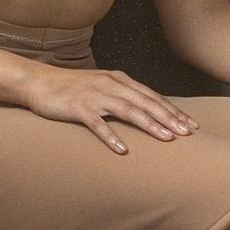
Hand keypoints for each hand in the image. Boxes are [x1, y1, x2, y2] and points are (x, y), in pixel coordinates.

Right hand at [25, 64, 195, 154]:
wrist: (39, 83)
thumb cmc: (71, 88)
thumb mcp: (101, 86)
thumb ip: (121, 95)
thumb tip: (145, 110)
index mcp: (118, 79)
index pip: (151, 96)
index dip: (172, 110)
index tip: (190, 124)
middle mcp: (110, 84)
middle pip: (145, 102)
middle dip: (169, 118)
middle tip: (187, 133)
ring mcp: (94, 96)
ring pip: (128, 110)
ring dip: (149, 124)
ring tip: (167, 138)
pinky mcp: (78, 108)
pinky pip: (98, 124)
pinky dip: (111, 136)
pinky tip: (123, 149)